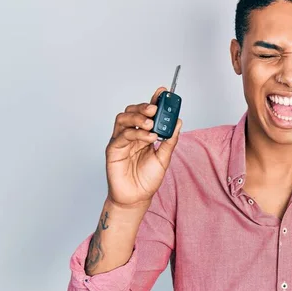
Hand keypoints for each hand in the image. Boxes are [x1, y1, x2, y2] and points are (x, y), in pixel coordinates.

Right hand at [105, 87, 181, 208]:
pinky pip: (122, 136)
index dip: (154, 101)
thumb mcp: (164, 158)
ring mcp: (120, 141)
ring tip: (151, 123)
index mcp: (143, 134)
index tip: (163, 92)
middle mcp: (131, 134)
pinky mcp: (113, 150)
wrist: (136, 198)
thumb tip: (178, 122)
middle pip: (132, 111)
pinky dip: (137, 134)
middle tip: (155, 108)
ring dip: (138, 118)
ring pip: (123, 119)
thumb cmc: (147, 179)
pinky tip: (149, 138)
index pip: (147, 113)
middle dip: (144, 107)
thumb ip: (170, 140)